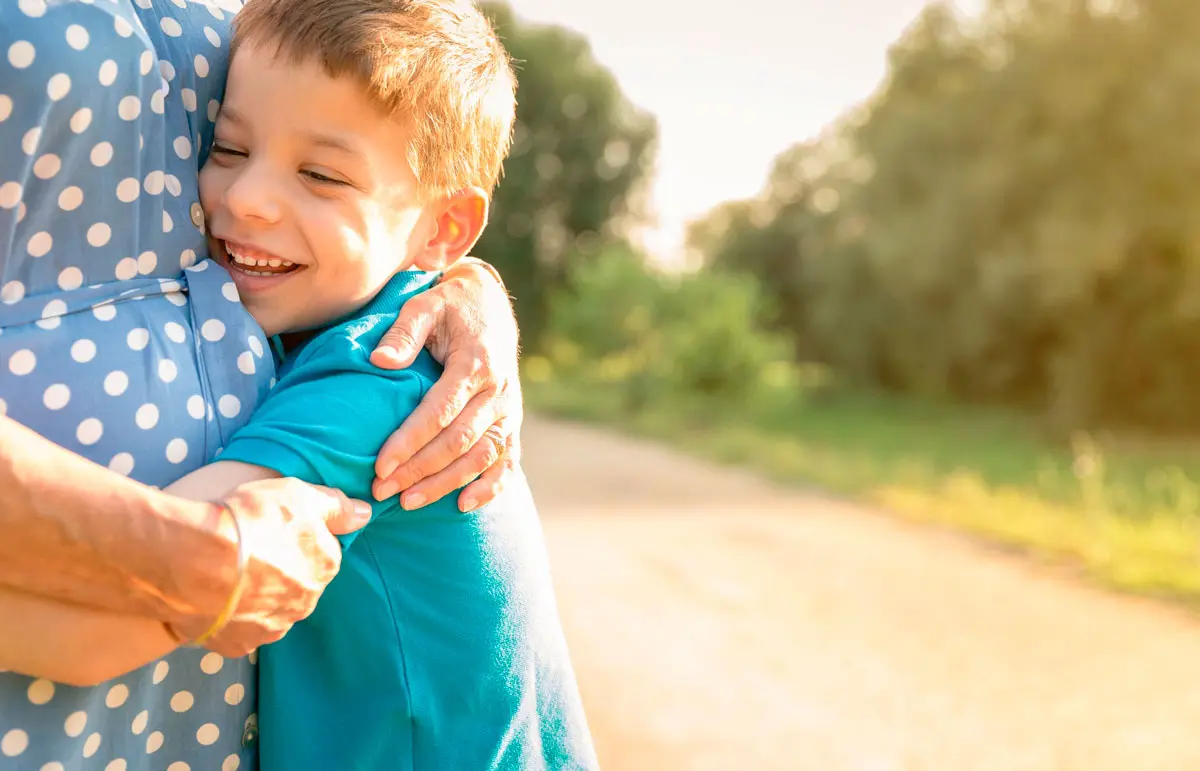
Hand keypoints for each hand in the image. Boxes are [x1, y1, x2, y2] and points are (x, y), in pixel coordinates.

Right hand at [174, 478, 370, 657]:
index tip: (273, 529)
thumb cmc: (250, 521)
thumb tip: (365, 513)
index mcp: (325, 566)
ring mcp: (273, 628)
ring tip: (227, 573)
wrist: (193, 560)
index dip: (296, 538)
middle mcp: (306, 602)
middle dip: (279, 569)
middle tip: (249, 549)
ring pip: (271, 608)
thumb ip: (335, 505)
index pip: (321, 552)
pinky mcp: (240, 644)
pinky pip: (241, 629)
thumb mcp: (298, 495)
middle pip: (297, 583)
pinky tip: (215, 597)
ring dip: (257, 595)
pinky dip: (231, 616)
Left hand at [369, 258, 522, 510]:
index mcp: (475, 363)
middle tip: (382, 491)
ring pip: (482, 456)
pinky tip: (464, 505)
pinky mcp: (512, 422)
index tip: (380, 466)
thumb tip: (380, 361)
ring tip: (410, 503)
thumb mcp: (425, 305)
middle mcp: (498, 391)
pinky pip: (507, 460)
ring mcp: (509, 410)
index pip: (440, 411)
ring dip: (447, 483)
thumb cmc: (449, 307)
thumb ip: (404, 332)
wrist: (490, 306)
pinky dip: (491, 486)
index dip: (410, 441)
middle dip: (420, 470)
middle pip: (459, 441)